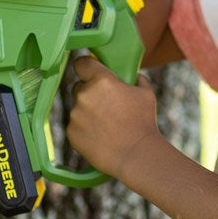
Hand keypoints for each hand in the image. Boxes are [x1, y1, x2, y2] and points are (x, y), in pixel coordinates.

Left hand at [67, 55, 161, 181]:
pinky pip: (75, 125)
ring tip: (106, 125)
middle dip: (89, 93)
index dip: (85, 66)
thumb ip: (137, 80)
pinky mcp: (71, 132)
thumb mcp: (146, 93)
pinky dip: (84, 129)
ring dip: (87, 112)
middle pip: (79, 87)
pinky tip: (100, 136)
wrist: (135, 154)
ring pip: (77, 108)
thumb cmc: (143, 122)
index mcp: (102, 80)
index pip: (82, 63)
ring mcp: (75, 115)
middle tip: (105, 104)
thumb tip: (134, 76)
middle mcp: (84, 95)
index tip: (89, 70)